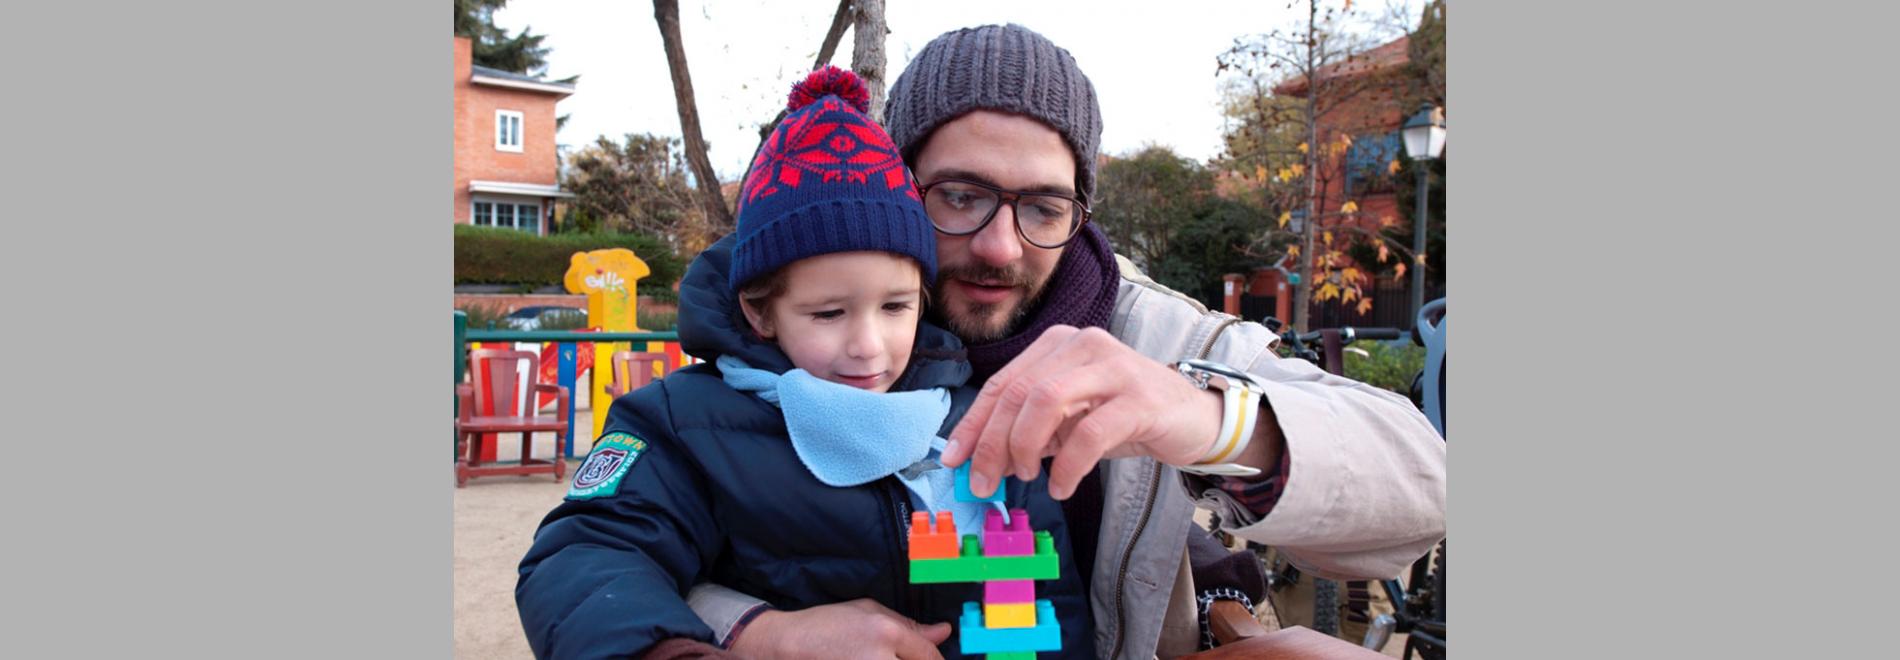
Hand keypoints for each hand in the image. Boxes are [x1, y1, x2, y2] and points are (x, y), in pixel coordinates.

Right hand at [730, 598, 951, 659]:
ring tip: (878, 657)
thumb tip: (942, 632)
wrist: (790, 646)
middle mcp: (881, 659)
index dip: (934, 659)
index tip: (932, 658)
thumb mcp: (868, 611)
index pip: (930, 656)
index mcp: (887, 633)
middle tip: (897, 656)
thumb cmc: (827, 624)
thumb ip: (909, 624)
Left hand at [940, 325, 1227, 499]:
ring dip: (1024, 447)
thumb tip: (981, 460)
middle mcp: (1083, 344)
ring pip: (1046, 401)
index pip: (1003, 383)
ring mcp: (1113, 366)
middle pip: (1018, 392)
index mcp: (1059, 344)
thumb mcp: (1069, 422)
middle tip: (984, 483)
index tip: (954, 460)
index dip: (974, 424)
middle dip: (992, 442)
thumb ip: (1030, 431)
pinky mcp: (1139, 397)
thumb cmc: (1125, 418)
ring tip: (1024, 477)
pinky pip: (1089, 432)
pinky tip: (1060, 486)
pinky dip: (1067, 465)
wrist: (1193, 418)